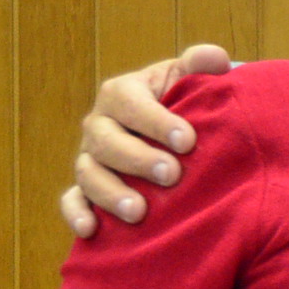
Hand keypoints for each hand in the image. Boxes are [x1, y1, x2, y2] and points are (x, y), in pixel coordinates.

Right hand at [62, 45, 232, 236]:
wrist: (175, 132)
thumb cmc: (183, 101)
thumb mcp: (189, 79)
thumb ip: (201, 65)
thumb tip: (215, 59)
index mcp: (121, 93)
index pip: (130, 103)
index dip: (156, 121)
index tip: (188, 140)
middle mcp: (100, 125)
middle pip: (105, 141)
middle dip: (137, 159)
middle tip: (172, 175)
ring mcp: (91, 158)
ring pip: (88, 174)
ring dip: (111, 193)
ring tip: (139, 212)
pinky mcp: (87, 187)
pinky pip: (73, 200)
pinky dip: (76, 214)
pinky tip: (91, 230)